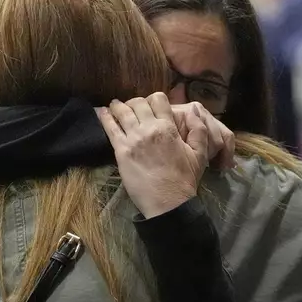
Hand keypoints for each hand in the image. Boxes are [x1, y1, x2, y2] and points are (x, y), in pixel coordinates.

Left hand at [95, 100, 235, 169]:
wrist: (167, 202)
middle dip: (136, 102)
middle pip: (138, 103)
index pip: (158, 99)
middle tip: (133, 108)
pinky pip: (110, 128)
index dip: (155, 99)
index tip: (152, 105)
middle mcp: (149, 128)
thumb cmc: (184, 179)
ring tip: (114, 105)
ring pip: (122, 112)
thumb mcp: (199, 154)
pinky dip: (105, 117)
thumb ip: (199, 130)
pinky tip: (102, 112)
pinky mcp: (121, 150)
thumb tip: (194, 111)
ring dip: (118, 106)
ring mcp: (133, 138)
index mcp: (168, 128)